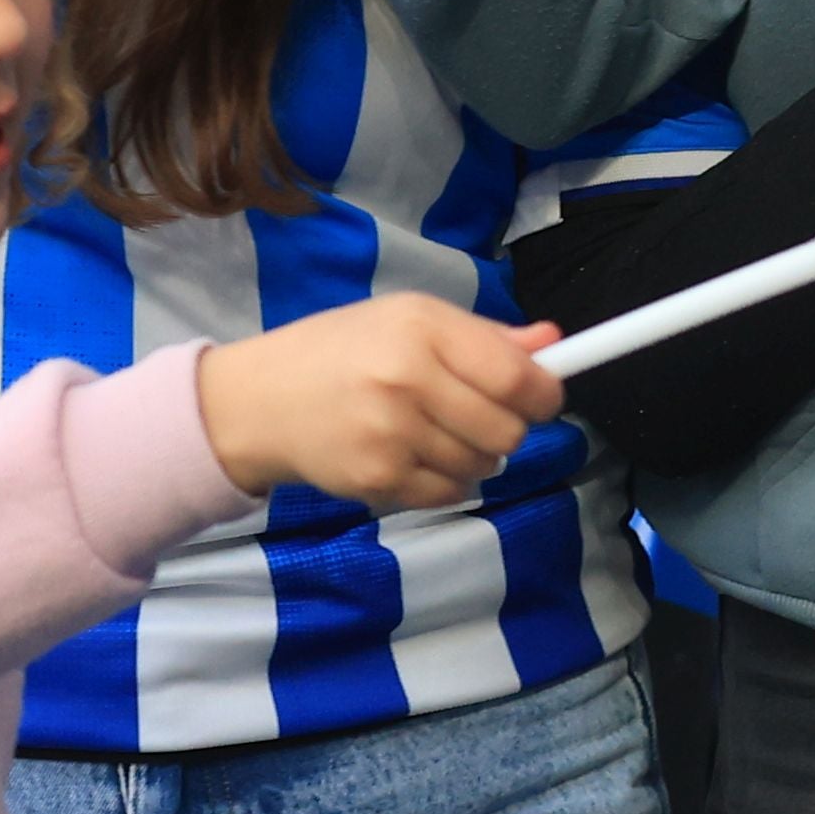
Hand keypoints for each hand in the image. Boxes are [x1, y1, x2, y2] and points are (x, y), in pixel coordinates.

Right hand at [195, 295, 562, 507]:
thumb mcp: (408, 320)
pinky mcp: (378, 479)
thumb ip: (484, 336)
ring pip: (482, 466)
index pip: (514, 375)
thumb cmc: (342, 349)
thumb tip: (554, 342)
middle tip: (479, 417)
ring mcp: (392, 434)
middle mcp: (408, 379)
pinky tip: (415, 458)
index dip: (544, 393)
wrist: (260, 400)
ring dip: (475, 456)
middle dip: (508, 428)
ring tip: (437, 434)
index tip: (544, 398)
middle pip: (506, 429)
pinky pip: (450, 492)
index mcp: (421, 329)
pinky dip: (447, 481)